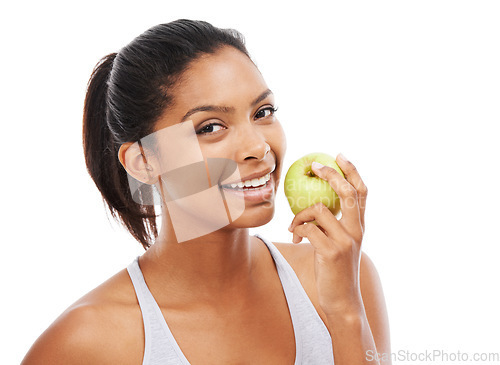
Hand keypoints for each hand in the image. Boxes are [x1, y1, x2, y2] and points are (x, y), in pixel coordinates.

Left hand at [288, 153, 367, 315]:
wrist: (343, 301)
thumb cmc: (336, 271)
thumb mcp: (341, 245)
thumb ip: (335, 225)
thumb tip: (315, 207)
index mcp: (359, 227)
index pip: (361, 192)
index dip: (352, 171)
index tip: (340, 155)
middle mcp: (356, 231)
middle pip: (346, 192)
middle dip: (331, 174)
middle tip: (314, 166)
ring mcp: (345, 241)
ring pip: (318, 210)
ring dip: (300, 215)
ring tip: (294, 227)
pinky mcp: (331, 251)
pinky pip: (308, 228)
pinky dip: (297, 229)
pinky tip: (294, 238)